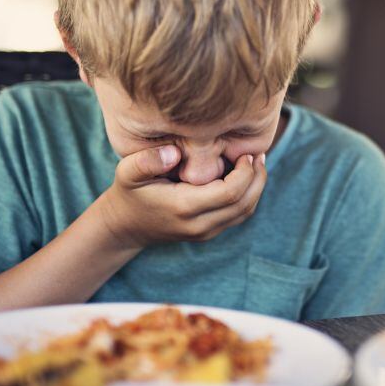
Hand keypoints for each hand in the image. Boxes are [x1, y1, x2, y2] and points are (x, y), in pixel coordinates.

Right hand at [95, 145, 267, 249]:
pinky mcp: (209, 232)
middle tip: (258, 154)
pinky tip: (245, 176)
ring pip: (245, 212)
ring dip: (256, 187)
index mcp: (184, 208)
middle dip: (257, 178)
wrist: (126, 226)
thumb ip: (147, 161)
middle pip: (244, 204)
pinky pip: (238, 215)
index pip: (230, 193)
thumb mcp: (127, 172)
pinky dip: (248, 196)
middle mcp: (199, 224)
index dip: (245, 172)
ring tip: (256, 163)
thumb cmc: (129, 193)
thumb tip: (175, 153)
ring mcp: (206, 232)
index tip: (245, 152)